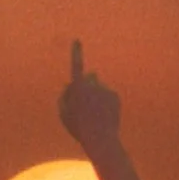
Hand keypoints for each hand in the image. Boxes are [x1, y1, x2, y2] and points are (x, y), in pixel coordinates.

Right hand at [57, 37, 120, 157]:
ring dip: (96, 94)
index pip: (76, 66)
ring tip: (95, 113)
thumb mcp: (64, 113)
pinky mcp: (115, 95)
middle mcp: (92, 84)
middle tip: (85, 100)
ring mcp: (105, 89)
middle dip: (88, 83)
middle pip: (90, 76)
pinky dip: (105, 101)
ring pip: (99, 86)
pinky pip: (108, 94)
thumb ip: (63, 96)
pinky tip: (103, 115)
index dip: (76, 53)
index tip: (77, 40)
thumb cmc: (78, 127)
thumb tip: (69, 84)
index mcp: (77, 88)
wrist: (101, 138)